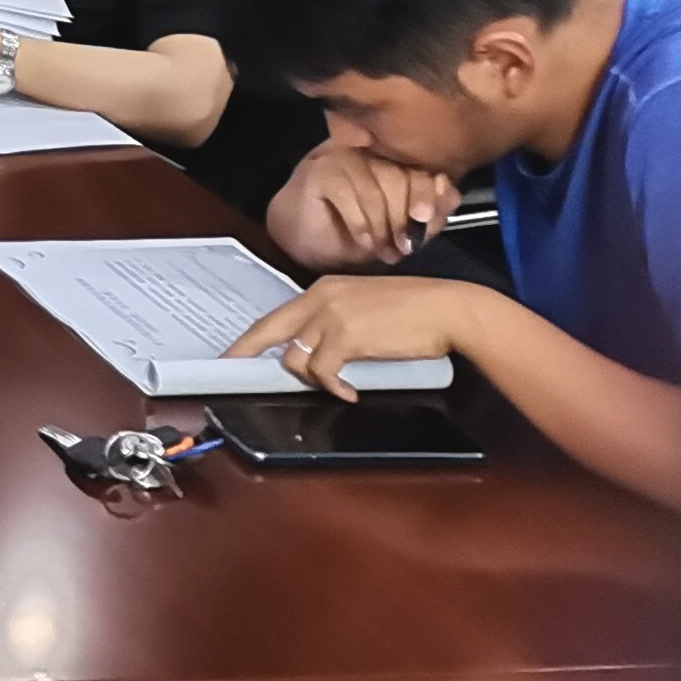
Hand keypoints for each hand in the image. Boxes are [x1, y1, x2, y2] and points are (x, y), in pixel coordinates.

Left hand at [225, 275, 492, 400]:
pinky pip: (322, 372)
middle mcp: (320, 298)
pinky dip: (333, 387)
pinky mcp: (346, 337)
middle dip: (244, 353)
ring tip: (335, 385)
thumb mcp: (366, 306)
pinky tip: (349, 392)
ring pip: (295, 358)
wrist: (449, 309)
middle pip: (268, 330)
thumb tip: (318, 351)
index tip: (237, 351)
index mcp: (324, 288)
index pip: (277, 315)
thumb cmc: (418, 310)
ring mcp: (330, 316)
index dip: (253, 337)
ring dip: (312, 379)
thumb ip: (337, 321)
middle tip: (230, 370)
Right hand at [265, 142, 460, 269]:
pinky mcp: (319, 169)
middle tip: (403, 246)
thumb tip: (450, 195)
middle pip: (402, 176)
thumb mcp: (402, 229)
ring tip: (380, 248)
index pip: (424, 168)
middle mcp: (372, 150)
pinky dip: (360, 222)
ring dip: (382, 224)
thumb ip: (430, 214)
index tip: (425, 224)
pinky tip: (363, 240)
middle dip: (404, 217)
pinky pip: (349, 193)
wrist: (305, 242)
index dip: (429, 196)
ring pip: (378, 186)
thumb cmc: (357, 233)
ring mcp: (344, 156)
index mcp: (397, 159)